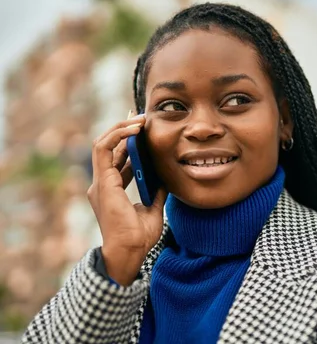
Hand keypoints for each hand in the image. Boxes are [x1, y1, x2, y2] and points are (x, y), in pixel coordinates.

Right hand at [87, 113, 166, 285]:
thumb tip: (165, 178)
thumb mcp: (153, 209)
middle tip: (140, 117)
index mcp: (111, 190)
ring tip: (139, 119)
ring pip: (102, 144)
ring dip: (120, 128)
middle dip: (122, 129)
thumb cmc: (139, 237)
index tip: (140, 128)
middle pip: (109, 148)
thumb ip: (156, 192)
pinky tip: (134, 129)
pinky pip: (104, 150)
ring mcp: (100, 182)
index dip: (127, 143)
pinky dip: (118, 136)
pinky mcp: (103, 182)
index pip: (116, 159)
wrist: (130, 250)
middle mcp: (103, 184)